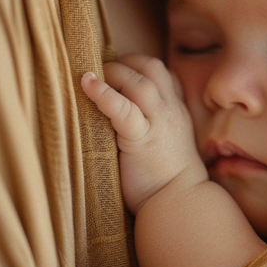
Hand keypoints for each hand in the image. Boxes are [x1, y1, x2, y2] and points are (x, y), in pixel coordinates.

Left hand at [81, 53, 205, 213]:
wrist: (179, 204)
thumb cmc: (165, 180)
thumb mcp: (163, 143)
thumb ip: (148, 125)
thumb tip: (114, 114)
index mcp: (176, 112)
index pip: (164, 74)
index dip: (140, 66)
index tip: (121, 72)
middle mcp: (171, 111)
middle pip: (152, 67)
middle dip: (125, 62)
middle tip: (102, 72)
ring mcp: (159, 123)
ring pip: (140, 81)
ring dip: (113, 73)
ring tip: (91, 78)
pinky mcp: (142, 139)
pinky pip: (124, 109)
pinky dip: (103, 93)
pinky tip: (87, 84)